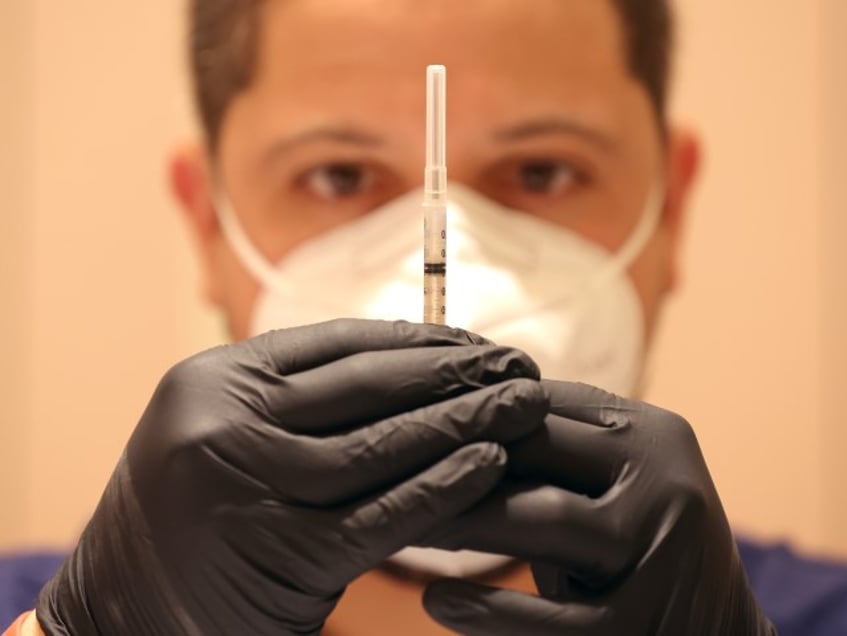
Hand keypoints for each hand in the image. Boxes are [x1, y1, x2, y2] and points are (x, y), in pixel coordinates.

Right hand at [36, 319, 547, 634]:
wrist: (122, 615)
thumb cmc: (194, 517)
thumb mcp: (225, 434)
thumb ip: (296, 399)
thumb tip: (408, 359)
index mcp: (213, 380)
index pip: (337, 344)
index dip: (417, 340)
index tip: (476, 341)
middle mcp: (222, 422)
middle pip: (364, 386)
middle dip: (452, 372)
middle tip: (518, 364)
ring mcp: (247, 488)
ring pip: (378, 446)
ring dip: (462, 422)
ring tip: (524, 404)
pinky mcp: (280, 555)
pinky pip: (380, 515)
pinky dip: (441, 488)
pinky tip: (491, 463)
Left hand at [422, 380, 775, 634]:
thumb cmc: (632, 550)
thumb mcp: (606, 485)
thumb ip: (550, 447)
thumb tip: (447, 401)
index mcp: (651, 432)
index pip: (543, 401)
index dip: (469, 409)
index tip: (404, 416)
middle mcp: (666, 479)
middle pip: (538, 448)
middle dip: (455, 457)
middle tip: (386, 465)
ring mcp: (661, 552)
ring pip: (542, 517)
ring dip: (461, 520)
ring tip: (401, 527)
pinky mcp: (644, 625)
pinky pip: (551, 619)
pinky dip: (488, 610)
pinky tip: (438, 601)